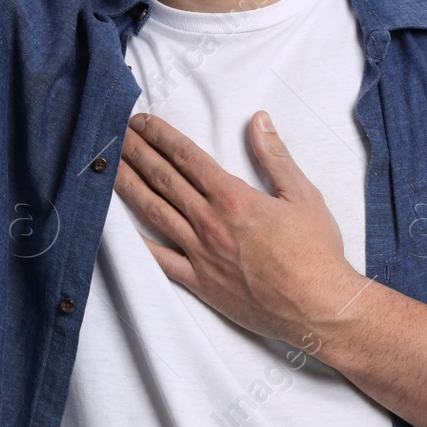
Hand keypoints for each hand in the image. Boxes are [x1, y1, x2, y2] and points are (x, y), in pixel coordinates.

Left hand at [115, 110, 363, 348]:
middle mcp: (210, 222)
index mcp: (234, 197)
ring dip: (128, 186)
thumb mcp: (303, 194)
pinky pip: (159, 261)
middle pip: (164, 179)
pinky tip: (117, 230)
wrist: (318, 306)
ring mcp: (201, 253)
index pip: (188, 157)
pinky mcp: (199, 282)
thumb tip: (259, 120)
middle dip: (137, 153)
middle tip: (115, 134)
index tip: (142, 122)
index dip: (161, 136)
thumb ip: (275, 155)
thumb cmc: (316, 252)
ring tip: (108, 168)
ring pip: (155, 213)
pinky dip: (136, 243)